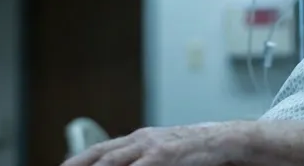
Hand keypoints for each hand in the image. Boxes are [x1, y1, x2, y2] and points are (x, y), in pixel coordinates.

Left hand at [61, 122, 246, 165]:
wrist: (226, 140)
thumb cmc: (195, 152)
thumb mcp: (163, 153)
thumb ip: (141, 159)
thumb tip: (121, 164)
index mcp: (138, 140)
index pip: (99, 151)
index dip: (77, 161)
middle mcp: (141, 140)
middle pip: (100, 156)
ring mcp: (152, 147)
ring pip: (113, 161)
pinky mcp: (165, 155)